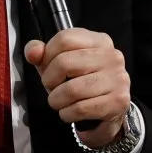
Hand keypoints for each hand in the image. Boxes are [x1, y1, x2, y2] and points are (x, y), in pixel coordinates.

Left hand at [24, 28, 130, 148]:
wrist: (108, 110)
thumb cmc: (82, 82)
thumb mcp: (61, 63)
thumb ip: (42, 54)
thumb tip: (33, 52)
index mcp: (98, 40)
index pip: (64, 39)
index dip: (47, 56)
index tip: (46, 68)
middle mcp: (112, 56)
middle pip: (65, 62)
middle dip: (49, 80)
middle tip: (51, 88)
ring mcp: (118, 78)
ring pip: (72, 89)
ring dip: (56, 100)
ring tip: (58, 101)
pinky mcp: (118, 101)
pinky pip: (81, 108)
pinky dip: (67, 113)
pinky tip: (69, 112)